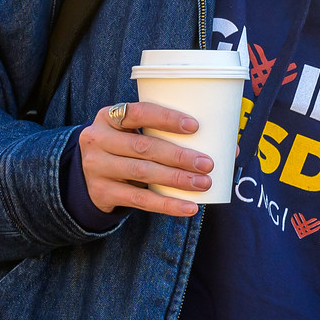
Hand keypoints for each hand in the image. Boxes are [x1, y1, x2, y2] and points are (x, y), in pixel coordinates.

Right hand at [78, 102, 212, 218]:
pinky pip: (140, 200)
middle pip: (143, 147)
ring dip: (177, 179)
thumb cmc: (126, 148)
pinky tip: (190, 207)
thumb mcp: (134, 133)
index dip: (166, 119)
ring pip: (142, 173)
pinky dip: (168, 204)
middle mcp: (97, 139)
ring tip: (204, 183)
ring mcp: (96, 167)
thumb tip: (231, 148)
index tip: (195, 127)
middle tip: (208, 164)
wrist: (89, 176)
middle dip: (179, 156)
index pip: (137, 112)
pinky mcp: (102, 192)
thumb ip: (169, 134)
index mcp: (109, 116)